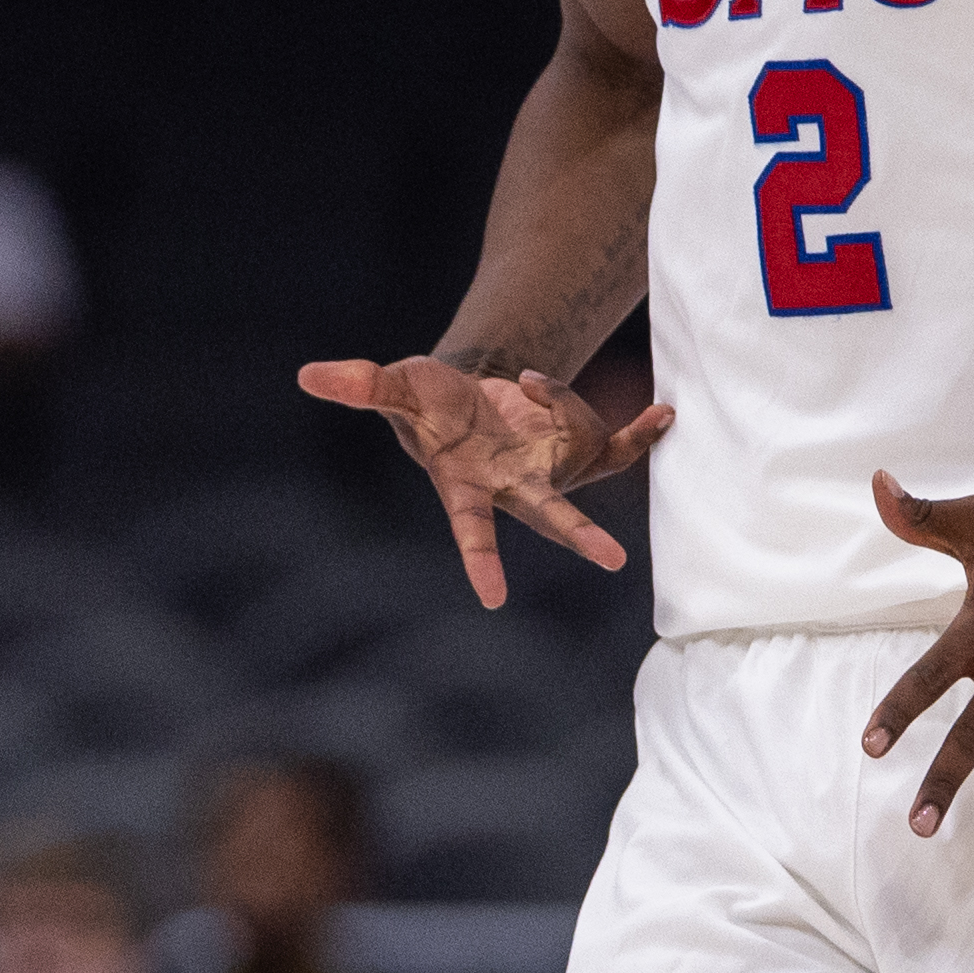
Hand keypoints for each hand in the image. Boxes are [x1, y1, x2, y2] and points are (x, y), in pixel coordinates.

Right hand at [298, 355, 674, 606]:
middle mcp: (516, 488)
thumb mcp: (395, 386)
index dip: (480, 560)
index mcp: (469, 485)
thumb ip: (360, 384)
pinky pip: (618, 446)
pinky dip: (642, 432)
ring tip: (524, 379)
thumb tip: (308, 374)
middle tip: (612, 560)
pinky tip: (665, 416)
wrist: (466, 400)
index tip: (493, 598)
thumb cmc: (426, 403)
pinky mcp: (577, 451)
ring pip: (579, 440)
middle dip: (579, 535)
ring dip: (560, 400)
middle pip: (551, 515)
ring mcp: (552, 472)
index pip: (472, 529)